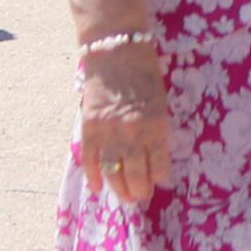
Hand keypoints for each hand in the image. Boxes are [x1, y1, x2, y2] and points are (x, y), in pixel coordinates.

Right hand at [74, 41, 173, 204]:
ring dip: (119, 189)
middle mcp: (132, 133)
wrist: (115, 51)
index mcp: (156, 125)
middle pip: (135, 173)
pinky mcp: (89, 128)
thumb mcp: (161, 101)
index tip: (158, 184)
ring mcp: (108, 132)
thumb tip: (155, 157)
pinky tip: (98, 187)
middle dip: (139, 190)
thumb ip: (157, 129)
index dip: (158, 178)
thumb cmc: (145, 73)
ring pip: (113, 171)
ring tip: (125, 198)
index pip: (159, 164)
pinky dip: (93, 176)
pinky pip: (89, 159)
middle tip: (140, 198)